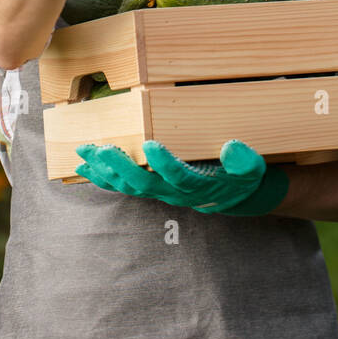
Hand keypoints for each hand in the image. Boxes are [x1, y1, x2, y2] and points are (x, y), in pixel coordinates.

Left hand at [74, 138, 290, 216]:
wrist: (230, 195)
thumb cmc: (240, 177)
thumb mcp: (252, 168)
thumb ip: (245, 160)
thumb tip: (231, 147)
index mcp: (199, 185)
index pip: (179, 176)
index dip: (164, 163)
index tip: (150, 143)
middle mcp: (175, 193)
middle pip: (144, 183)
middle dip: (120, 166)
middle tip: (101, 148)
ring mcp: (160, 192)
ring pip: (129, 186)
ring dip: (105, 171)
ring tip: (85, 153)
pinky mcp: (151, 188)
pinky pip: (123, 187)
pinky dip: (103, 178)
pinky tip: (85, 168)